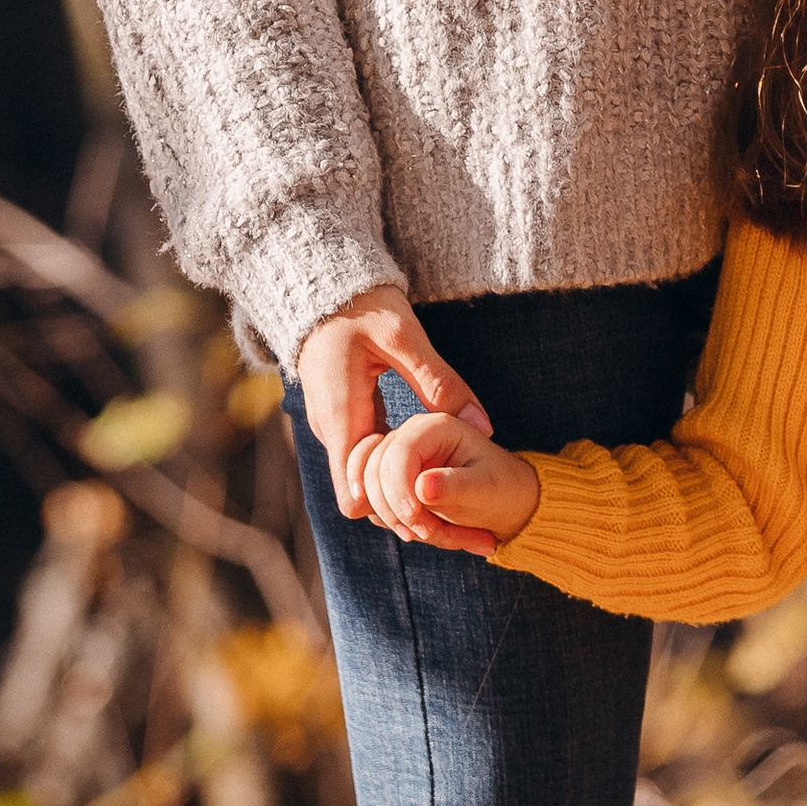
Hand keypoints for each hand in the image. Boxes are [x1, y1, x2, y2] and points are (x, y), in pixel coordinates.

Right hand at [297, 287, 489, 522]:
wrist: (324, 286)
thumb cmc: (362, 306)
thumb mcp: (404, 337)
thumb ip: (441, 383)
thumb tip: (483, 426)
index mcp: (341, 417)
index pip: (355, 496)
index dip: (392, 511)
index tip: (433, 510)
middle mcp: (333, 432)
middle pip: (363, 498)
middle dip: (403, 510)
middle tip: (455, 519)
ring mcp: (337, 428)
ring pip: (365, 481)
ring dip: (401, 491)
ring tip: (449, 499)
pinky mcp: (346, 420)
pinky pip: (366, 460)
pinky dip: (395, 470)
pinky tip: (429, 469)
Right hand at [344, 409, 541, 553]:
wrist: (505, 503)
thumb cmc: (502, 488)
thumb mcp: (487, 487)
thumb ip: (455, 485)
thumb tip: (422, 488)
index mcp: (432, 427)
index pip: (395, 453)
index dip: (399, 490)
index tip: (415, 522)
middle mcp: (406, 437)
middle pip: (372, 474)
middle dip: (398, 513)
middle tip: (432, 534)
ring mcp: (391, 458)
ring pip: (368, 495)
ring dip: (399, 524)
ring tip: (448, 536)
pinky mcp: (384, 481)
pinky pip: (372, 507)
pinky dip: (397, 526)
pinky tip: (436, 533)